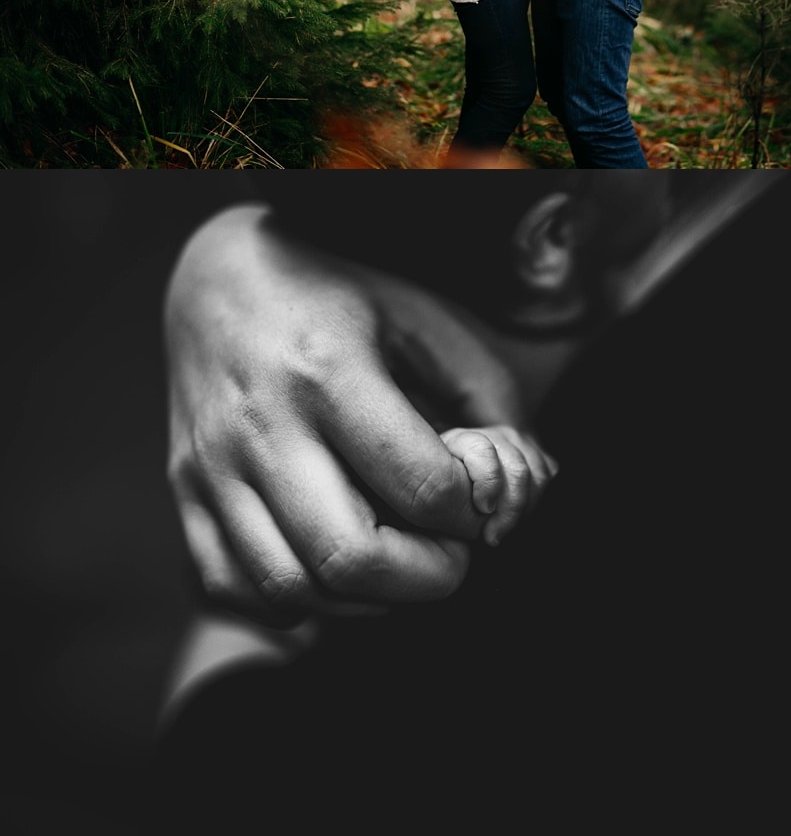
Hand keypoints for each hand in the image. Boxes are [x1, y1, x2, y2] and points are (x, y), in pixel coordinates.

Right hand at [165, 207, 542, 613]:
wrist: (217, 275)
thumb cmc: (338, 295)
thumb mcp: (422, 315)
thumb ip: (486, 393)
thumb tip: (520, 486)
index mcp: (329, 367)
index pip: (421, 486)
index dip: (474, 514)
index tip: (482, 504)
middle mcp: (262, 423)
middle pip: (350, 558)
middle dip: (424, 579)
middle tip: (449, 553)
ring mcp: (212, 465)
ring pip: (290, 590)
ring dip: (362, 601)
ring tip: (394, 559)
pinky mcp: (183, 494)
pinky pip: (234, 591)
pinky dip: (292, 603)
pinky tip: (328, 567)